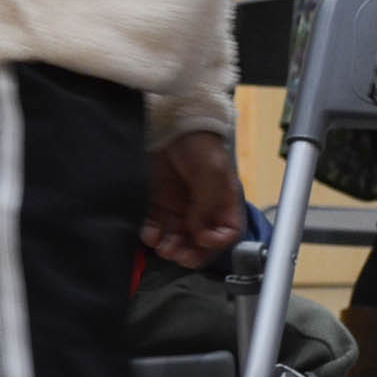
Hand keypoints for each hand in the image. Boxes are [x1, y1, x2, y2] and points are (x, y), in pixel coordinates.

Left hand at [144, 131, 244, 265]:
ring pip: (177, 235)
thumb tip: (200, 233)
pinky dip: (153, 233)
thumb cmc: (199, 143)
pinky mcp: (158, 199)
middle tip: (178, 256)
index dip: (217, 242)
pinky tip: (149, 236)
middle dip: (190, 251)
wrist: (170, 120)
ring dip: (171, 246)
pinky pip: (156, 223)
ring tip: (163, 249)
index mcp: (223, 201)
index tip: (203, 241)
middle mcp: (203, 207)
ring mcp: (179, 203)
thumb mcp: (211, 172)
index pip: (227, 232)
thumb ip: (208, 204)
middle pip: (200, 239)